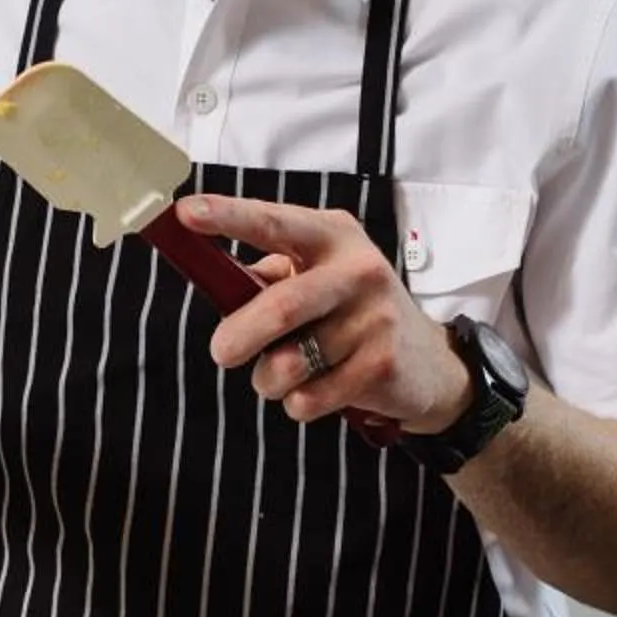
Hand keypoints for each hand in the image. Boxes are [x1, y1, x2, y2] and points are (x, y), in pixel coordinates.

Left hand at [176, 193, 474, 431]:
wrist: (430, 364)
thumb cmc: (353, 314)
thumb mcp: (318, 278)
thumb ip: (267, 278)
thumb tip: (212, 277)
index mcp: (332, 237)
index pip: (274, 221)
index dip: (228, 216)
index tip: (187, 213)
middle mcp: (358, 270)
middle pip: (280, 306)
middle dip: (238, 336)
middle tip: (222, 352)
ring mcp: (374, 318)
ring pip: (289, 363)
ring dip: (270, 379)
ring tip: (286, 373)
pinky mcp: (382, 365)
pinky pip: (311, 397)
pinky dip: (299, 403)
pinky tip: (320, 390)